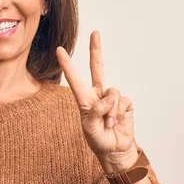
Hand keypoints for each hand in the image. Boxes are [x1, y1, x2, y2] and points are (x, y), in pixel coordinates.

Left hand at [56, 31, 136, 168]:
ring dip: (110, 111)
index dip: (68, 65)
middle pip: (97, 68)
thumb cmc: (98, 139)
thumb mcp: (90, 128)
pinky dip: (118, 113)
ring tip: (108, 124)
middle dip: (96, 50)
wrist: (115, 149)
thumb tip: (107, 99)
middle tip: (95, 33)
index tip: (59, 50)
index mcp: (85, 100)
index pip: (75, 79)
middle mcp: (98, 94)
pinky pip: (122, 101)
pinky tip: (116, 122)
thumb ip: (96, 111)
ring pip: (112, 93)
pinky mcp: (125, 103)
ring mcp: (112, 98)